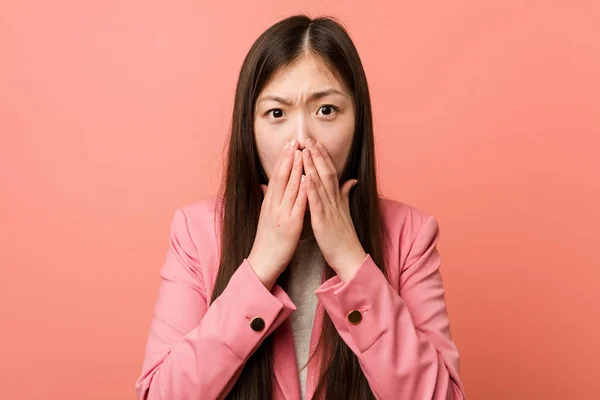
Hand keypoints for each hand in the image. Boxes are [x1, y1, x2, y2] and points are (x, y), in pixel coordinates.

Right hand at [248, 139, 306, 289]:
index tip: (289, 144)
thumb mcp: (265, 216)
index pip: (276, 176)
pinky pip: (297, 206)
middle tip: (294, 140)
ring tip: (301, 152)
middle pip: (281, 177)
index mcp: (269, 203)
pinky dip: (301, 191)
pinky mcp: (290, 225)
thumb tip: (264, 184)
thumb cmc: (267, 240)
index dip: (283, 159)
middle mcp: (273, 205)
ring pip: (289, 187)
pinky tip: (306, 180)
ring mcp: (281, 214)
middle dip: (288, 158)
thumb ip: (267, 199)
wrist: (263, 262)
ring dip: (295, 169)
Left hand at [302, 138, 366, 282]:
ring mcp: (330, 210)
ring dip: (313, 165)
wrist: (350, 258)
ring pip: (321, 184)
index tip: (315, 143)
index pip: (330, 173)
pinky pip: (317, 202)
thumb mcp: (346, 213)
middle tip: (308, 138)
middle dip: (317, 155)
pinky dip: (312, 188)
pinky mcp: (323, 221)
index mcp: (337, 199)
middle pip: (326, 173)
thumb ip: (346, 195)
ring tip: (305, 150)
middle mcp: (334, 201)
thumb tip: (352, 180)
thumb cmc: (344, 238)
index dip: (323, 157)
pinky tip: (306, 176)